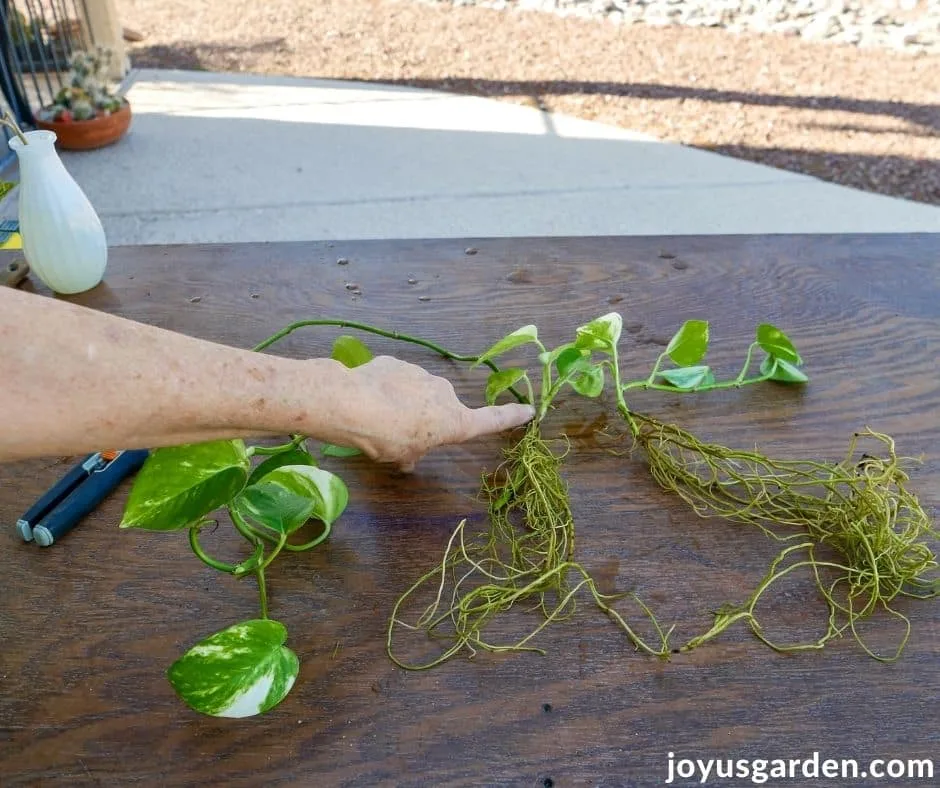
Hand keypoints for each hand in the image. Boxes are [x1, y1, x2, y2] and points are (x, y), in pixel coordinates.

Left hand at [330, 356, 534, 470]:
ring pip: (416, 391)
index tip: (529, 409)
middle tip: (399, 432)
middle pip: (440, 406)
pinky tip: (369, 398)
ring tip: (378, 416)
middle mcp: (444, 394)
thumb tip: (408, 460)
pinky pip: (396, 378)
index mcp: (454, 421)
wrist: (356, 404)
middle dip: (425, 416)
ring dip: (404, 401)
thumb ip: (411, 454)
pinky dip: (386, 388)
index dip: (511, 416)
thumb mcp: (402, 456)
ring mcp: (422, 374)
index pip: (491, 419)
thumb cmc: (387, 438)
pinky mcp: (398, 363)